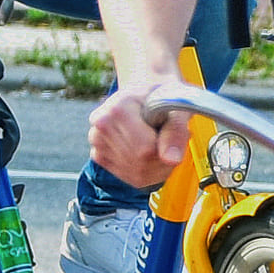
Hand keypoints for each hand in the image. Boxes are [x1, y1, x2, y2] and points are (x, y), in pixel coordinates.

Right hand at [90, 80, 191, 197]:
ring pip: (137, 174)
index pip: (146, 149)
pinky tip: (148, 152)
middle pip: (141, 163)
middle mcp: (101, 126)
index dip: (166, 146)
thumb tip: (172, 160)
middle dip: (163, 158)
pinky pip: (131, 178)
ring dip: (158, 166)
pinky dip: (148, 171)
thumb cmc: (162, 97)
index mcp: (117, 108)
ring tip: (158, 142)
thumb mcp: (176, 106)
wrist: (144, 94)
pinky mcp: (99, 157)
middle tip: (167, 136)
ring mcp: (97, 143)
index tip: (170, 128)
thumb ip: (176, 132)